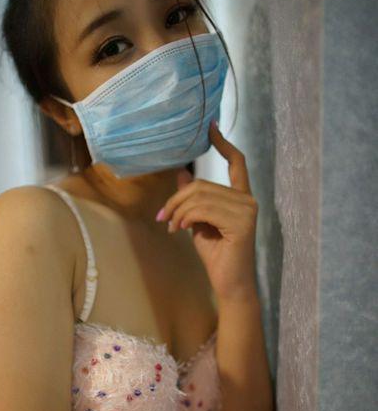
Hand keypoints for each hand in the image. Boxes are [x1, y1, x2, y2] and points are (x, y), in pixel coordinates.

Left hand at [157, 121, 258, 302]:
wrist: (228, 283)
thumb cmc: (216, 255)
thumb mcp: (198, 222)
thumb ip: (193, 200)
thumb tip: (182, 174)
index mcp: (241, 197)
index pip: (236, 162)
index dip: (223, 143)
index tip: (210, 126)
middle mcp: (248, 200)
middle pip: (202, 185)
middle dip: (176, 201)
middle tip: (163, 218)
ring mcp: (247, 210)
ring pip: (199, 197)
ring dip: (177, 212)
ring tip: (171, 226)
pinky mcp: (242, 223)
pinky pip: (203, 210)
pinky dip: (185, 218)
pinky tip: (180, 230)